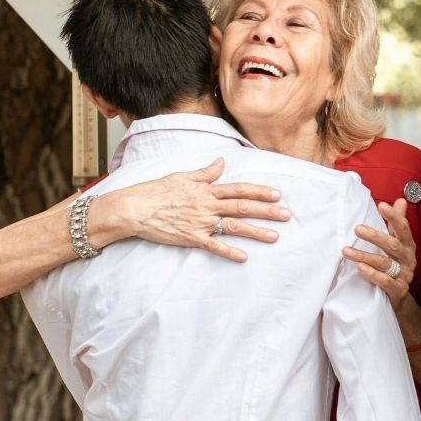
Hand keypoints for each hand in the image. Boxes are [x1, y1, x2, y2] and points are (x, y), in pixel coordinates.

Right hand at [116, 158, 290, 262]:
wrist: (134, 208)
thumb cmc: (155, 190)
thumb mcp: (182, 176)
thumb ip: (205, 172)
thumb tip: (222, 162)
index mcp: (206, 190)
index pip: (239, 189)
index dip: (260, 191)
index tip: (277, 194)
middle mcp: (207, 205)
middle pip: (243, 207)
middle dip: (267, 211)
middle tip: (287, 215)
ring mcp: (200, 223)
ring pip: (234, 227)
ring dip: (256, 232)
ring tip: (275, 236)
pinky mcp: (191, 238)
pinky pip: (214, 246)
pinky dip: (229, 252)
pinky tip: (244, 257)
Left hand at [343, 198, 417, 309]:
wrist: (399, 297)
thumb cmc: (396, 265)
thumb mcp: (397, 243)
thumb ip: (397, 224)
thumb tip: (400, 201)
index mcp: (408, 245)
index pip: (403, 228)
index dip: (394, 216)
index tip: (381, 205)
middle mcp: (408, 259)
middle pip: (392, 245)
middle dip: (375, 236)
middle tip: (357, 229)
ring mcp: (404, 275)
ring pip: (384, 263)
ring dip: (364, 256)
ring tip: (346, 251)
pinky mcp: (398, 290)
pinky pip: (386, 282)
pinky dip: (373, 275)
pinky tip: (360, 268)